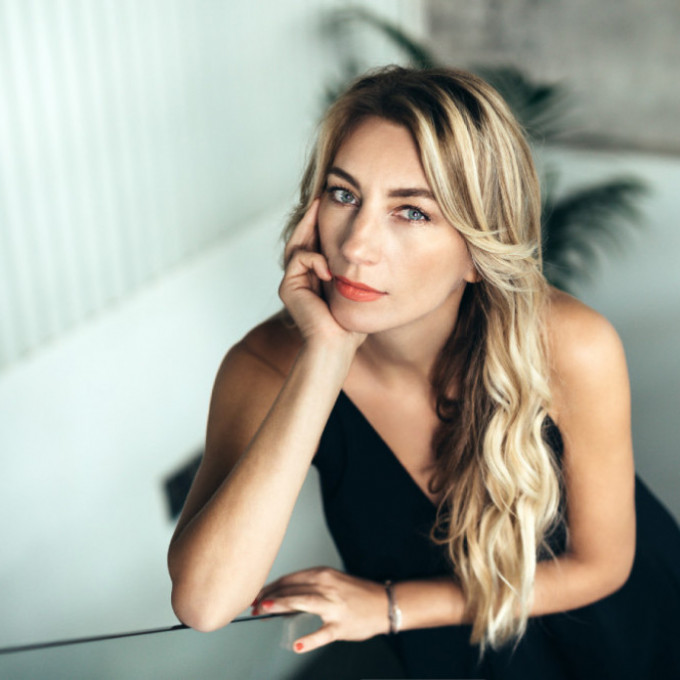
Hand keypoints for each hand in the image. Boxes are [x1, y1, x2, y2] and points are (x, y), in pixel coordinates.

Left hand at [251, 566, 388, 652]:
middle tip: (253, 605)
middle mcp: (326, 586)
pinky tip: (298, 645)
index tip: (256, 594)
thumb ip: (309, 588)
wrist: (384, 603)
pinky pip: (324, 633)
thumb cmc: (356, 594)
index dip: (270, 586)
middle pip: (293, 589)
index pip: (290, 579)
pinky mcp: (341, 626)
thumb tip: (281, 598)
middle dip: (270, 596)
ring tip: (266, 607)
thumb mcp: (332, 582)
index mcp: (322, 574)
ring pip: (305, 602)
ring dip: (283, 604)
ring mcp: (334, 606)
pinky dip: (310, 639)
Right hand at [279, 200, 365, 351]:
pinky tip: (329, 270)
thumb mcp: (356, 288)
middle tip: (321, 196)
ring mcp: (292, 282)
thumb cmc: (351, 323)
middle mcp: (301, 278)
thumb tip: (364, 245)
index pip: (316, 244)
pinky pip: (299, 258)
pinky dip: (315, 259)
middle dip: (311, 217)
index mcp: (316, 278)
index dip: (322, 224)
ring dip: (311, 227)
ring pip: (299, 244)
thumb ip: (351, 269)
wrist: (338, 345)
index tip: (335, 204)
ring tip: (320, 208)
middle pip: (303, 239)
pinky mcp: (287, 288)